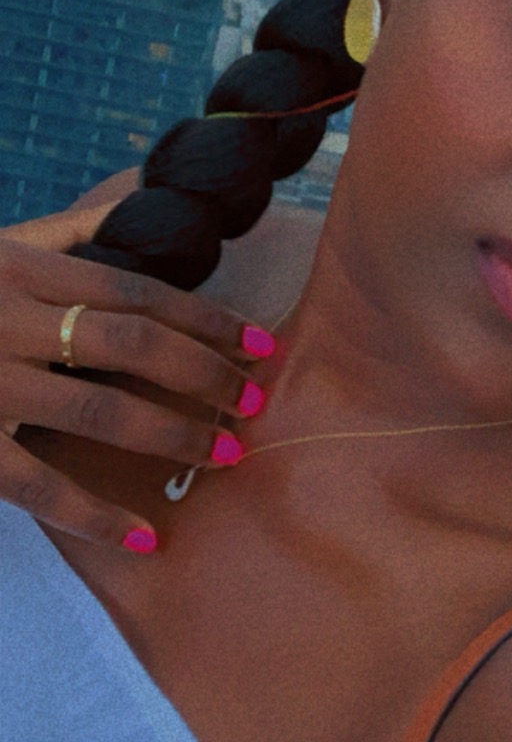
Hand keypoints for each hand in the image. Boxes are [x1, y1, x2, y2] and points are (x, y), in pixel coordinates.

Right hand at [0, 222, 273, 548]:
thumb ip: (62, 234)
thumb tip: (129, 202)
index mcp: (21, 271)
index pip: (136, 293)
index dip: (204, 319)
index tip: (257, 344)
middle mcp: (10, 321)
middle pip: (134, 347)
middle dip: (205, 375)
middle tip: (253, 404)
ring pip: (100, 412)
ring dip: (171, 436)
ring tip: (222, 456)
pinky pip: (39, 485)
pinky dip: (95, 516)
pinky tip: (144, 538)